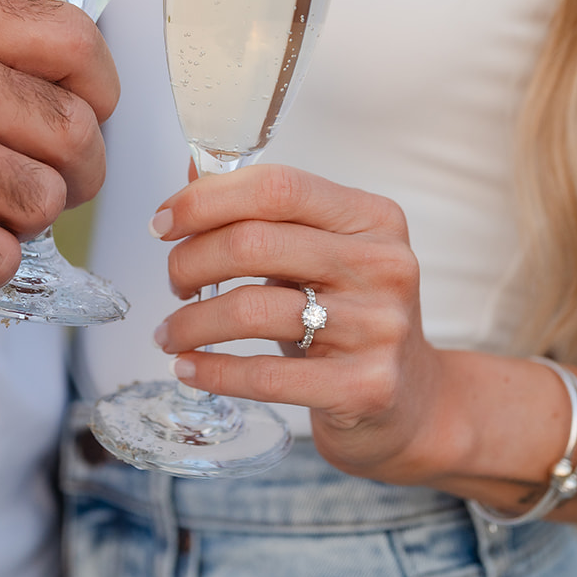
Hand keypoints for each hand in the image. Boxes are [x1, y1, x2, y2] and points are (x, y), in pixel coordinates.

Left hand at [151, 163, 454, 483]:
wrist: (412, 403)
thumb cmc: (351, 317)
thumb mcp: (320, 254)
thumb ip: (263, 215)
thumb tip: (191, 173)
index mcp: (372, 217)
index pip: (277, 187)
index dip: (206, 200)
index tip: (164, 223)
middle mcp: (382, 264)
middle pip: (254, 243)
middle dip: (190, 261)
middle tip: (173, 282)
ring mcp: (377, 327)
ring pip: (251, 309)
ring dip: (190, 322)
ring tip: (170, 332)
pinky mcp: (364, 386)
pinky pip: (265, 376)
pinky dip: (212, 371)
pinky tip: (188, 368)